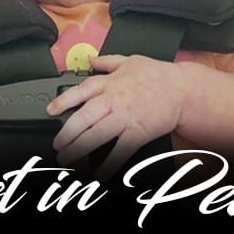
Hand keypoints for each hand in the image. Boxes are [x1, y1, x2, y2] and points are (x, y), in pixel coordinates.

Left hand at [47, 54, 185, 178]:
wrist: (183, 90)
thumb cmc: (158, 75)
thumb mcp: (130, 61)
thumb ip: (107, 61)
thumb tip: (90, 59)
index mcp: (110, 83)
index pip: (81, 91)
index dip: (63, 101)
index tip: (51, 111)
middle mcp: (114, 100)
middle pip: (84, 116)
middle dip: (67, 132)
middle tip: (56, 145)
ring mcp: (125, 117)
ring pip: (96, 134)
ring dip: (79, 148)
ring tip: (67, 159)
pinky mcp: (139, 132)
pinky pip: (121, 150)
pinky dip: (109, 163)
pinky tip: (100, 174)